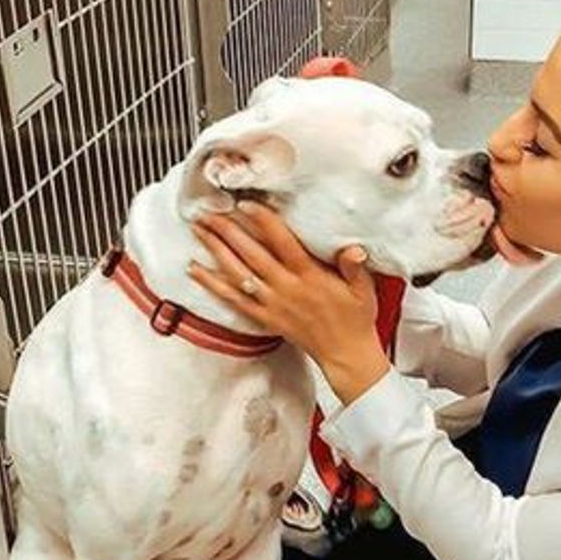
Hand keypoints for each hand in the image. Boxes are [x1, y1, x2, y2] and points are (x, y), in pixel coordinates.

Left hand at [188, 201, 390, 402]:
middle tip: (209, 211)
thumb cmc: (356, 320)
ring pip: (237, 273)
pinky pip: (233, 300)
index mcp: (310, 277)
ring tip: (199, 230)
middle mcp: (287, 289)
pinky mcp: (265, 318)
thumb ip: (355, 266)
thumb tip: (353, 249)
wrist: (345, 355)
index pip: (282, 242)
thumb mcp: (364, 289)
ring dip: (215, 250)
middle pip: (251, 254)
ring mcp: (272, 304)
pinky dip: (213, 284)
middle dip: (228, 230)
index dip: (263, 221)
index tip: (246, 203)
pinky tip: (196, 270)